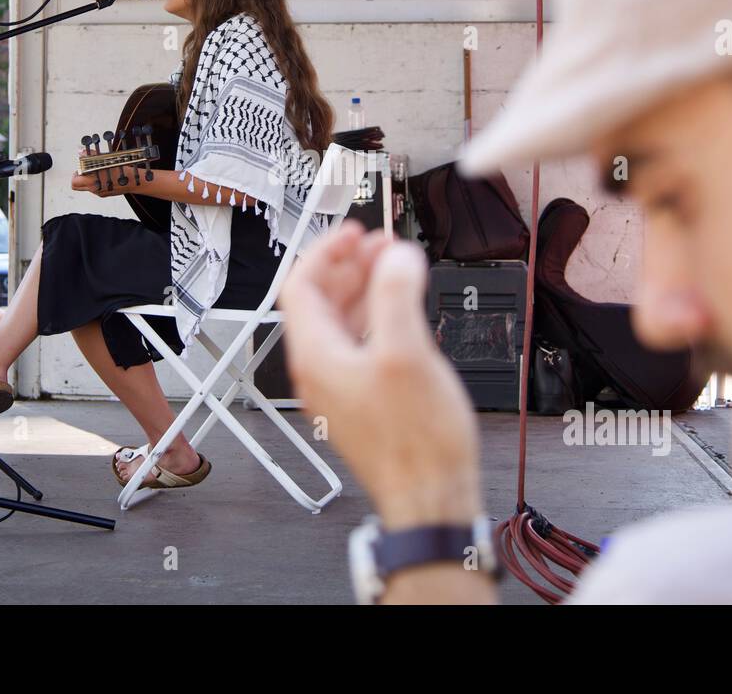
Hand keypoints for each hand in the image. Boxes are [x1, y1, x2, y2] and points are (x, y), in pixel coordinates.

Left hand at [71, 148, 123, 197]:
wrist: (133, 181)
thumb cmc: (120, 170)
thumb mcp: (104, 159)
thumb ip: (90, 155)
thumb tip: (81, 152)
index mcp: (91, 181)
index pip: (74, 182)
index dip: (75, 174)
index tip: (80, 168)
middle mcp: (94, 189)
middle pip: (77, 187)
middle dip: (79, 178)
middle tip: (84, 171)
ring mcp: (99, 192)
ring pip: (87, 187)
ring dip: (88, 180)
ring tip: (96, 171)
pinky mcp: (105, 193)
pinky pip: (96, 189)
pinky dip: (97, 182)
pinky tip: (105, 176)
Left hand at [280, 220, 481, 530]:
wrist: (430, 498)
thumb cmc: (416, 443)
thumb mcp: (407, 353)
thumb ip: (397, 295)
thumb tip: (396, 257)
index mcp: (317, 356)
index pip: (300, 286)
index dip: (326, 251)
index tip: (353, 232)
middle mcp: (321, 371)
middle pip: (321, 301)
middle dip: (349, 265)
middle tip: (379, 244)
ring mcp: (341, 387)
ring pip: (342, 323)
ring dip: (364, 289)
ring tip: (394, 267)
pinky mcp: (363, 400)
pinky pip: (360, 345)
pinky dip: (377, 318)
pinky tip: (403, 311)